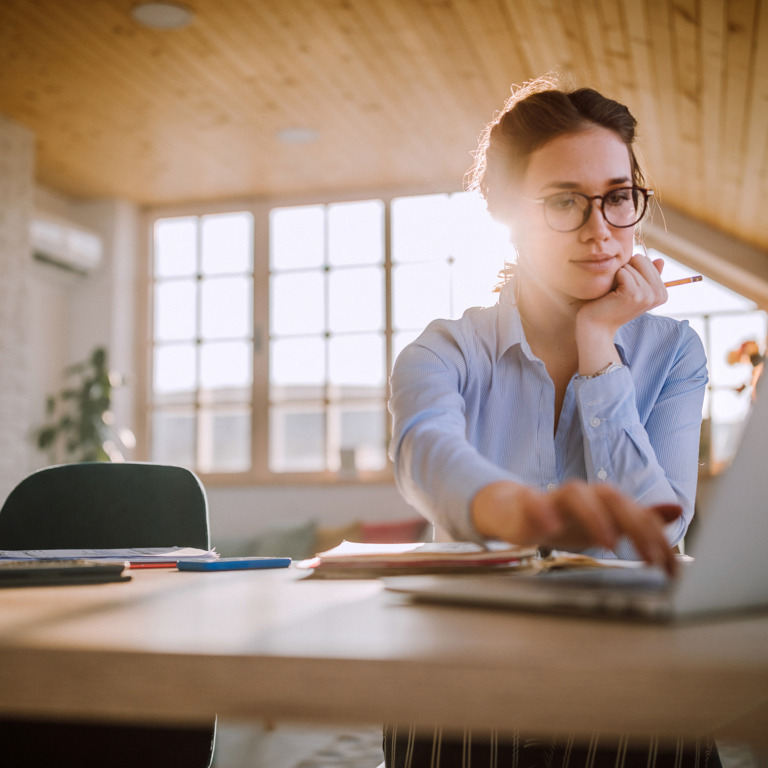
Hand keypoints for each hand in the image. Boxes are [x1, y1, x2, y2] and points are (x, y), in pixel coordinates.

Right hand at [471, 480, 681, 574]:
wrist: (517, 511)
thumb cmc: (565, 519)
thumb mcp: (607, 522)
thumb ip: (640, 519)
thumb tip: (676, 510)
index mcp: (604, 501)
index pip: (637, 514)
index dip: (657, 538)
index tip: (671, 567)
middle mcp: (584, 496)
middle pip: (612, 499)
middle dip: (635, 526)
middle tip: (649, 557)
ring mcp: (555, 498)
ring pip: (576, 495)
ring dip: (594, 516)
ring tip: (608, 543)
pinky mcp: (529, 504)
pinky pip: (535, 502)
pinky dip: (544, 511)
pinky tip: (552, 527)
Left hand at [575, 255, 667, 375]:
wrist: (596, 325)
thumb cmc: (611, 305)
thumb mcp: (632, 289)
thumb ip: (646, 275)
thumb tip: (661, 260)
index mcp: (662, 293)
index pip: (646, 261)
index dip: (630, 270)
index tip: (625, 289)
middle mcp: (659, 295)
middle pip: (641, 260)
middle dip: (625, 270)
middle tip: (618, 290)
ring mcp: (647, 295)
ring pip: (630, 266)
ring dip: (617, 277)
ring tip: (615, 294)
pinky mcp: (634, 294)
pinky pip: (623, 272)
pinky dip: (613, 279)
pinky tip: (611, 295)